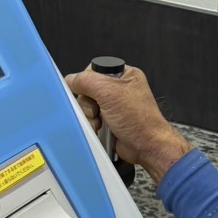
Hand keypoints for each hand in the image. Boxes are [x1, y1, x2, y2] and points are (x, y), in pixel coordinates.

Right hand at [66, 65, 191, 182]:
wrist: (146, 146)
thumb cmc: (139, 120)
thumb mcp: (109, 92)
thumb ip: (86, 81)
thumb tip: (70, 80)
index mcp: (123, 75)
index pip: (93, 71)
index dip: (87, 82)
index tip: (90, 93)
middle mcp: (118, 89)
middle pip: (86, 90)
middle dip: (88, 104)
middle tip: (98, 110)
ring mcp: (112, 106)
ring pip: (85, 107)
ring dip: (89, 117)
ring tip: (101, 122)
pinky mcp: (107, 121)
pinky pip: (89, 120)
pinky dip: (92, 125)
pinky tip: (101, 129)